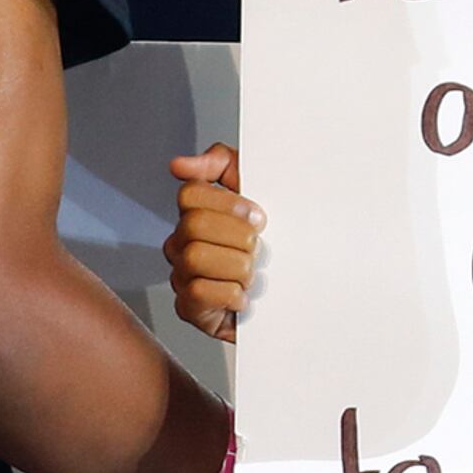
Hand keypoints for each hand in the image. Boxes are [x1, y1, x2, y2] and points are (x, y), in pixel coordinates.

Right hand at [165, 142, 261, 341]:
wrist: (293, 292)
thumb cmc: (273, 239)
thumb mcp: (257, 189)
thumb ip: (221, 163)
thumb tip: (180, 165)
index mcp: (196, 213)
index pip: (190, 193)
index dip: (228, 203)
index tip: (257, 215)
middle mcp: (182, 243)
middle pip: (194, 225)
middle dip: (237, 237)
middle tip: (257, 248)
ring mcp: (182, 275)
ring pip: (196, 258)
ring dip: (237, 267)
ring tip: (252, 274)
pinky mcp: (190, 308)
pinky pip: (199, 293)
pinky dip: (231, 294)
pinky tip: (244, 296)